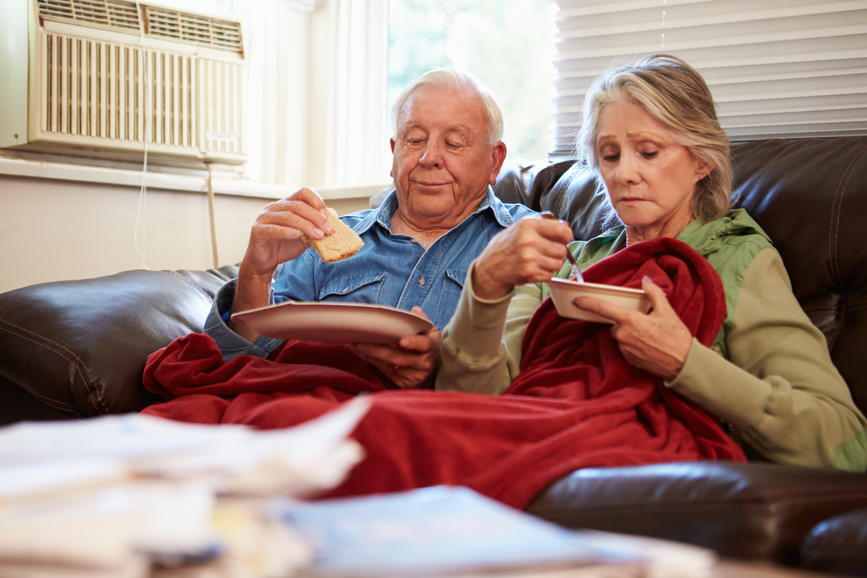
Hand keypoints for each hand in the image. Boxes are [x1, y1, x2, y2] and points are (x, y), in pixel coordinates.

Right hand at [240, 188, 334, 280]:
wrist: (265, 261)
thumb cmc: (284, 246)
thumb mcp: (304, 238)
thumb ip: (314, 230)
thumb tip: (331, 227)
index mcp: (287, 204)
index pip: (303, 193)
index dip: (317, 202)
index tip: (327, 217)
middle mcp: (275, 207)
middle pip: (298, 205)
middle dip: (316, 218)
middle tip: (327, 230)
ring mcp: (265, 217)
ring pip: (288, 217)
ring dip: (306, 226)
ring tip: (318, 235)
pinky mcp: (258, 230)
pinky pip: (274, 229)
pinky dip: (287, 231)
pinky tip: (297, 235)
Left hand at [350, 307, 441, 388]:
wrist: (437, 372)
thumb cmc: (430, 348)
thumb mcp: (431, 333)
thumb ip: (422, 321)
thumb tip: (414, 310)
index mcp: (430, 347)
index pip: (423, 345)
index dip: (413, 343)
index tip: (402, 341)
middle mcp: (423, 363)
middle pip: (398, 358)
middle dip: (378, 350)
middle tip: (361, 342)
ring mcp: (413, 375)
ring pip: (388, 366)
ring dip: (370, 355)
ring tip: (355, 345)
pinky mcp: (403, 382)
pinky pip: (385, 372)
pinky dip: (372, 361)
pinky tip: (362, 353)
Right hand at [472, 216, 573, 299]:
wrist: (490, 267)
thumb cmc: (507, 246)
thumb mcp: (520, 227)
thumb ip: (542, 224)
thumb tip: (565, 225)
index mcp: (528, 225)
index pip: (562, 230)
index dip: (567, 236)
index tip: (563, 239)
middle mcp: (529, 240)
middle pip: (562, 250)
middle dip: (558, 253)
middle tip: (548, 252)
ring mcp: (529, 258)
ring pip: (558, 264)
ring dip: (552, 264)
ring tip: (540, 261)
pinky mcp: (529, 273)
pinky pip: (550, 275)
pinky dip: (545, 274)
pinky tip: (534, 269)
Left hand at [573, 276, 692, 379]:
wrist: (683, 364)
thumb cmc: (676, 337)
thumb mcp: (667, 311)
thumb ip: (653, 294)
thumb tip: (646, 281)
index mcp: (630, 320)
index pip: (602, 309)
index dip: (587, 303)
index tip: (576, 300)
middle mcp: (623, 335)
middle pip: (615, 324)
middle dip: (625, 322)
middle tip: (645, 323)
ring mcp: (624, 349)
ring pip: (620, 336)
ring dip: (629, 334)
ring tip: (649, 336)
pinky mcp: (628, 360)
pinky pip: (625, 348)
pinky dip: (632, 344)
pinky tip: (648, 345)